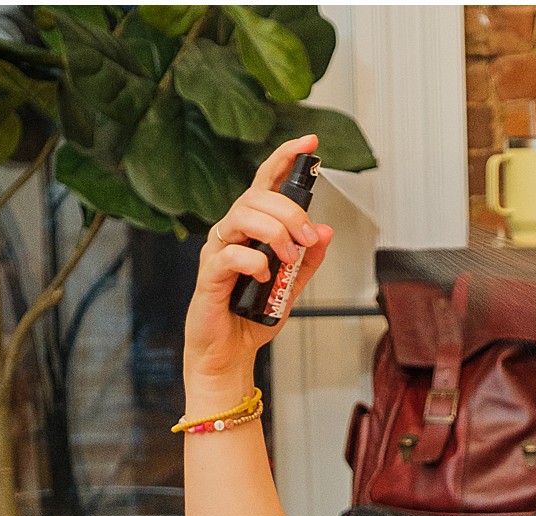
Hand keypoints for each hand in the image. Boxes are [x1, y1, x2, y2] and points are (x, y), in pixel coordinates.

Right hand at [183, 134, 333, 391]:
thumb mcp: (292, 287)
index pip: (266, 182)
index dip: (286, 158)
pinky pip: (231, 254)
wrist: (230, 354)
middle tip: (306, 239)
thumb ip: (308, 260)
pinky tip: (265, 276)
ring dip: (274, 232)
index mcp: (251, 228)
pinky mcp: (210, 274)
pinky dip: (254, 261)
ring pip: (242, 216)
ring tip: (288, 259)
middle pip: (257, 196)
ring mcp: (218, 250)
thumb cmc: (252, 317)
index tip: (310, 143)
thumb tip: (326, 230)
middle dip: (290, 211)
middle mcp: (232, 232)